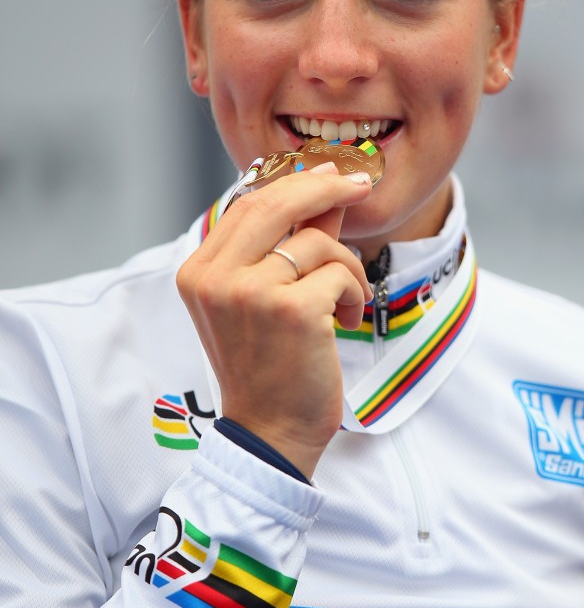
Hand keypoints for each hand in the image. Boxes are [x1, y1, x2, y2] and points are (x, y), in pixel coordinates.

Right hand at [176, 164, 372, 478]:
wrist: (271, 433)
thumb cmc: (269, 365)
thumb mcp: (264, 297)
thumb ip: (290, 241)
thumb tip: (325, 188)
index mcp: (199, 271)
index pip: (248, 203)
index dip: (293, 184)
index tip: (327, 174)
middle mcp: (215, 278)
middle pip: (277, 203)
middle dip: (326, 188)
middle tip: (361, 185)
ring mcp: (250, 293)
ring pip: (318, 242)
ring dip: (347, 267)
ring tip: (346, 301)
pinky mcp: (290, 310)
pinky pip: (339, 274)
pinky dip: (353, 294)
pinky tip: (345, 321)